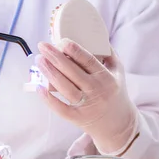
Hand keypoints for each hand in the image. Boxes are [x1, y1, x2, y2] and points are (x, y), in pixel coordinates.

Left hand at [36, 39, 138, 154]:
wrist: (119, 124)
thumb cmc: (114, 92)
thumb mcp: (118, 71)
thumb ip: (108, 54)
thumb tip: (95, 34)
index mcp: (107, 78)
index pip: (89, 61)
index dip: (75, 50)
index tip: (61, 41)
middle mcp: (97, 91)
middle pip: (73, 72)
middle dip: (55, 57)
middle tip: (43, 46)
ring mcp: (87, 106)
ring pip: (65, 88)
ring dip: (50, 73)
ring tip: (39, 60)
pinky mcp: (78, 118)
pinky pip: (61, 109)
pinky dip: (49, 99)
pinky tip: (39, 88)